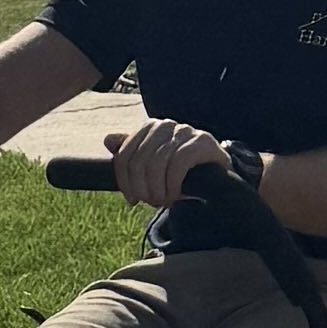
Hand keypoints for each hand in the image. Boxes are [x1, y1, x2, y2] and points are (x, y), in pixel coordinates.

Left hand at [109, 117, 228, 214]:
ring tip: (163, 201)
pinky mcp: (202, 141)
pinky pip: (177, 164)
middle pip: (138, 160)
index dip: (124, 181)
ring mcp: (185, 130)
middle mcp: (165, 124)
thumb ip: (132, 154)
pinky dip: (172, 185)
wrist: (218, 176)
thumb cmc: (181, 173)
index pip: (125, 154)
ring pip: (156, 163)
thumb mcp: (153, 166)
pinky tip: (175, 196)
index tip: (132, 200)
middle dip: (142, 187)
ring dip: (157, 189)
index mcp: (149, 128)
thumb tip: (108, 140)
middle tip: (151, 202)